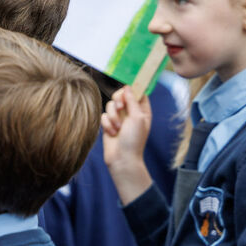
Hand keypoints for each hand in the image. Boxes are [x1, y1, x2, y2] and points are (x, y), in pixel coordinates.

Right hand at [101, 86, 154, 204]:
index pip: (138, 92)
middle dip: (118, 101)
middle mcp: (130, 112)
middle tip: (121, 108)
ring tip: (117, 128)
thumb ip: (132, 101)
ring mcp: (119, 118)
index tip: (127, 88)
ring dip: (112, 116)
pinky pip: (103, 115)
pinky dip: (107, 124)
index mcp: (142, 110)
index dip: (132, 88)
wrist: (122, 158)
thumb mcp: (137, 118)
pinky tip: (112, 133)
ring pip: (110, 105)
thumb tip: (128, 87)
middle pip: (121, 95)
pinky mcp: (108, 124)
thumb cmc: (134, 140)